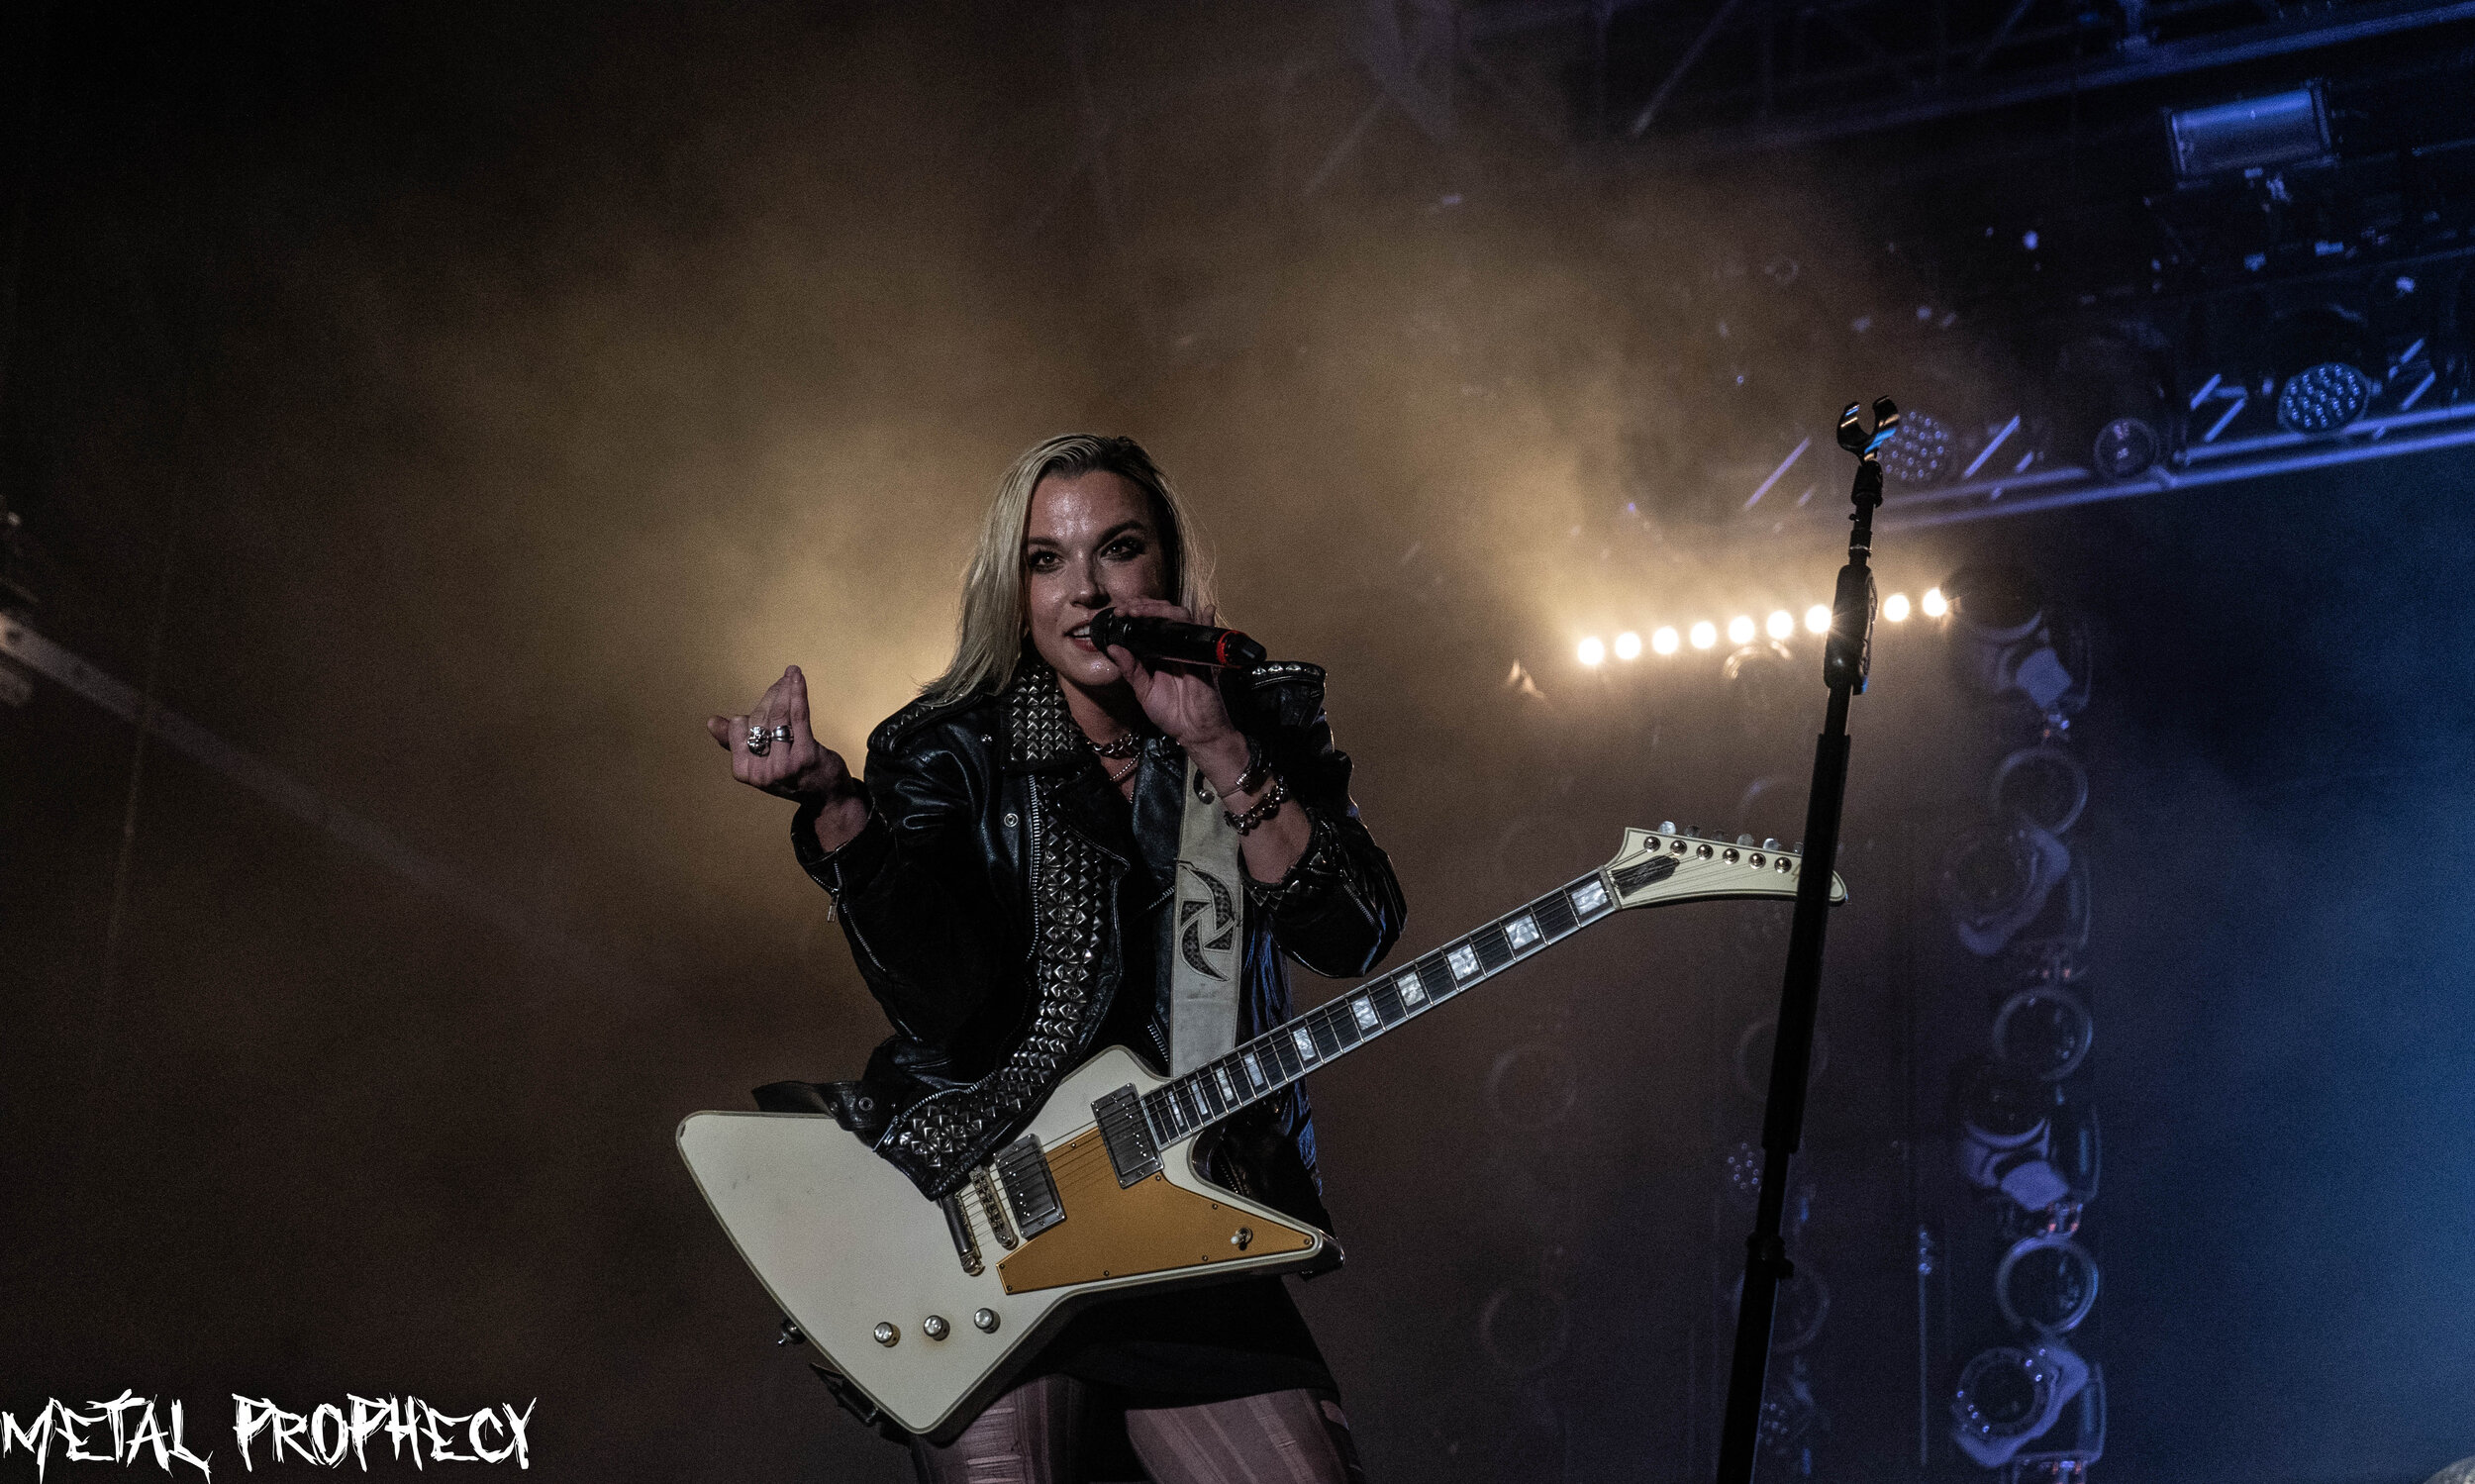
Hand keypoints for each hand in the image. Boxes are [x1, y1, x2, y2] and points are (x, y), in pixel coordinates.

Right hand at [707, 665, 857, 804]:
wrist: (826, 796)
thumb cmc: (792, 774)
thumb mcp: (759, 763)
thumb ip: (735, 743)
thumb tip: (711, 722)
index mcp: (743, 772)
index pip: (739, 726)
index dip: (753, 711)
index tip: (768, 702)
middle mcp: (761, 771)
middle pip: (759, 718)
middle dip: (771, 696)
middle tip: (784, 683)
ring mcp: (783, 765)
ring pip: (778, 715)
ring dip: (785, 690)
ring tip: (791, 675)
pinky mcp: (806, 755)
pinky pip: (797, 716)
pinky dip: (796, 692)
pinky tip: (795, 675)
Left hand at [1101, 598, 1245, 774]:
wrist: (1194, 733)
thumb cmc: (1171, 714)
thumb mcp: (1143, 691)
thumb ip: (1130, 669)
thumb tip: (1112, 647)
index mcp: (1158, 653)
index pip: (1147, 623)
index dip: (1135, 612)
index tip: (1118, 612)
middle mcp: (1173, 647)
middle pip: (1163, 614)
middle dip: (1143, 606)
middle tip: (1126, 609)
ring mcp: (1189, 650)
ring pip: (1180, 618)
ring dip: (1160, 610)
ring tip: (1140, 611)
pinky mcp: (1203, 657)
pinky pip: (1204, 634)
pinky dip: (1205, 620)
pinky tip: (1204, 611)